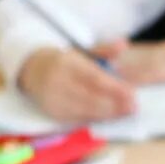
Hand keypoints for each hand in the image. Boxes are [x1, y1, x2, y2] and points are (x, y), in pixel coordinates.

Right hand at [16, 47, 136, 121]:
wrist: (31, 69)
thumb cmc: (64, 61)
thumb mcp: (81, 51)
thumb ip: (104, 50)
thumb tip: (123, 45)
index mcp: (67, 62)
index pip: (94, 78)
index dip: (114, 88)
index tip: (132, 92)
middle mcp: (58, 81)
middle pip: (91, 96)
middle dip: (114, 104)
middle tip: (133, 107)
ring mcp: (53, 98)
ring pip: (85, 109)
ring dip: (108, 113)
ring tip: (125, 112)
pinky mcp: (52, 112)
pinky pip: (77, 118)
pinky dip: (95, 118)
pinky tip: (109, 117)